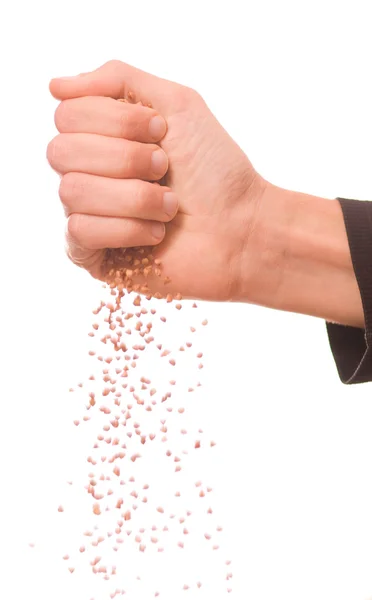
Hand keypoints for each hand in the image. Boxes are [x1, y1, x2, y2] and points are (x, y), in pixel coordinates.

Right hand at [48, 60, 269, 301]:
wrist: (242, 229)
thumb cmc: (216, 170)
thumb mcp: (176, 103)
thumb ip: (119, 79)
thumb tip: (54, 87)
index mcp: (103, 138)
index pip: (67, 114)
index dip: (115, 120)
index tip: (161, 131)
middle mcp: (89, 175)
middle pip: (60, 151)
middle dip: (124, 158)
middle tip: (165, 167)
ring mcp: (89, 216)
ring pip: (71, 192)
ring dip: (134, 196)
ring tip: (169, 207)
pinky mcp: (93, 257)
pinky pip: (78, 233)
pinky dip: (126, 229)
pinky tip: (156, 234)